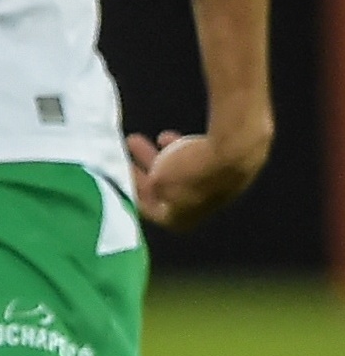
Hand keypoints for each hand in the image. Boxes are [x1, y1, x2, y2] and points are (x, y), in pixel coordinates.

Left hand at [127, 127, 269, 231]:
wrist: (235, 150)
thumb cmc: (191, 169)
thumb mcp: (157, 181)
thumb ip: (148, 185)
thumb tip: (150, 185)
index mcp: (180, 219)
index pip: (148, 209)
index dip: (131, 189)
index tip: (119, 170)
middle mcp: (198, 209)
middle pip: (163, 190)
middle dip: (143, 169)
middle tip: (129, 148)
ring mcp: (214, 190)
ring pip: (179, 173)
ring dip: (158, 156)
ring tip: (141, 139)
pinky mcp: (225, 171)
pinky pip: (195, 162)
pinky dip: (179, 151)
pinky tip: (166, 136)